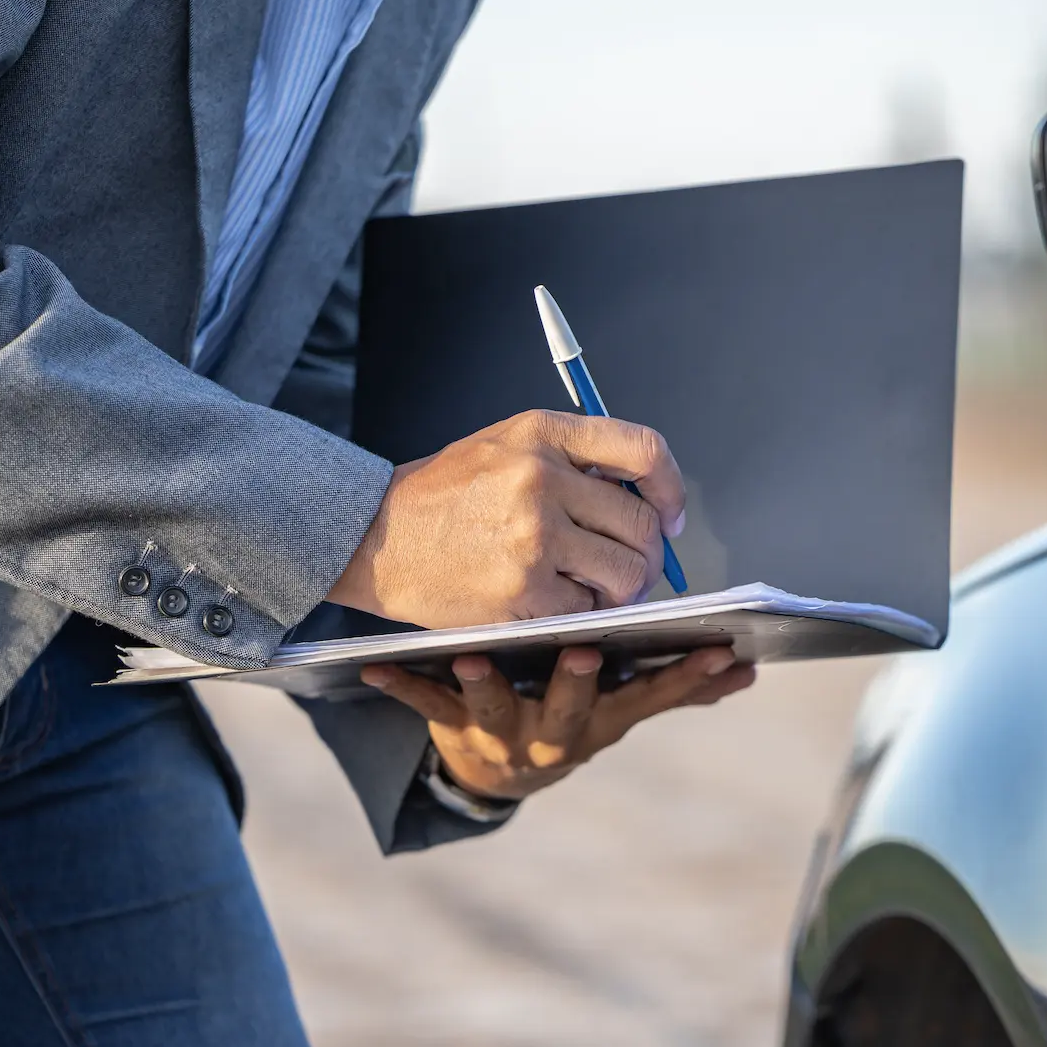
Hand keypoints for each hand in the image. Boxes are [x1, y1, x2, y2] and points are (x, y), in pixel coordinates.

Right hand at [328, 411, 684, 628]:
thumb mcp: (505, 446)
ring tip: (599, 589)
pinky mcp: (523, 591)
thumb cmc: (444, 496)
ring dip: (624, 589)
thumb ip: (572, 460)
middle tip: (633, 568)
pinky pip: (588, 609)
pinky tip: (559, 603)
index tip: (671, 514)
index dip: (670, 487)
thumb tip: (645, 498)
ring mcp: (533, 537)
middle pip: (642, 523)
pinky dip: (584, 613)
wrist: (375, 537)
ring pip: (626, 573)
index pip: (643, 450)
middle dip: (648, 554)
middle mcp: (541, 479)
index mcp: (543, 434)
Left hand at [360, 646, 755, 800]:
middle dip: (576, 684)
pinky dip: (400, 687)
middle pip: (569, 709)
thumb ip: (681, 690)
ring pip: (494, 709)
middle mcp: (556, 734)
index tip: (719, 649)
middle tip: (583, 652)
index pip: (652, 697)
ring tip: (472, 657)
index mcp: (602, 721)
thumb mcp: (624, 710)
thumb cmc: (569, 718)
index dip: (687, 677)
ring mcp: (503, 733)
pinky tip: (371, 669)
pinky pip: (424, 707)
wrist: (500, 774)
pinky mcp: (454, 726)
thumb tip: (748, 671)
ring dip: (484, 686)